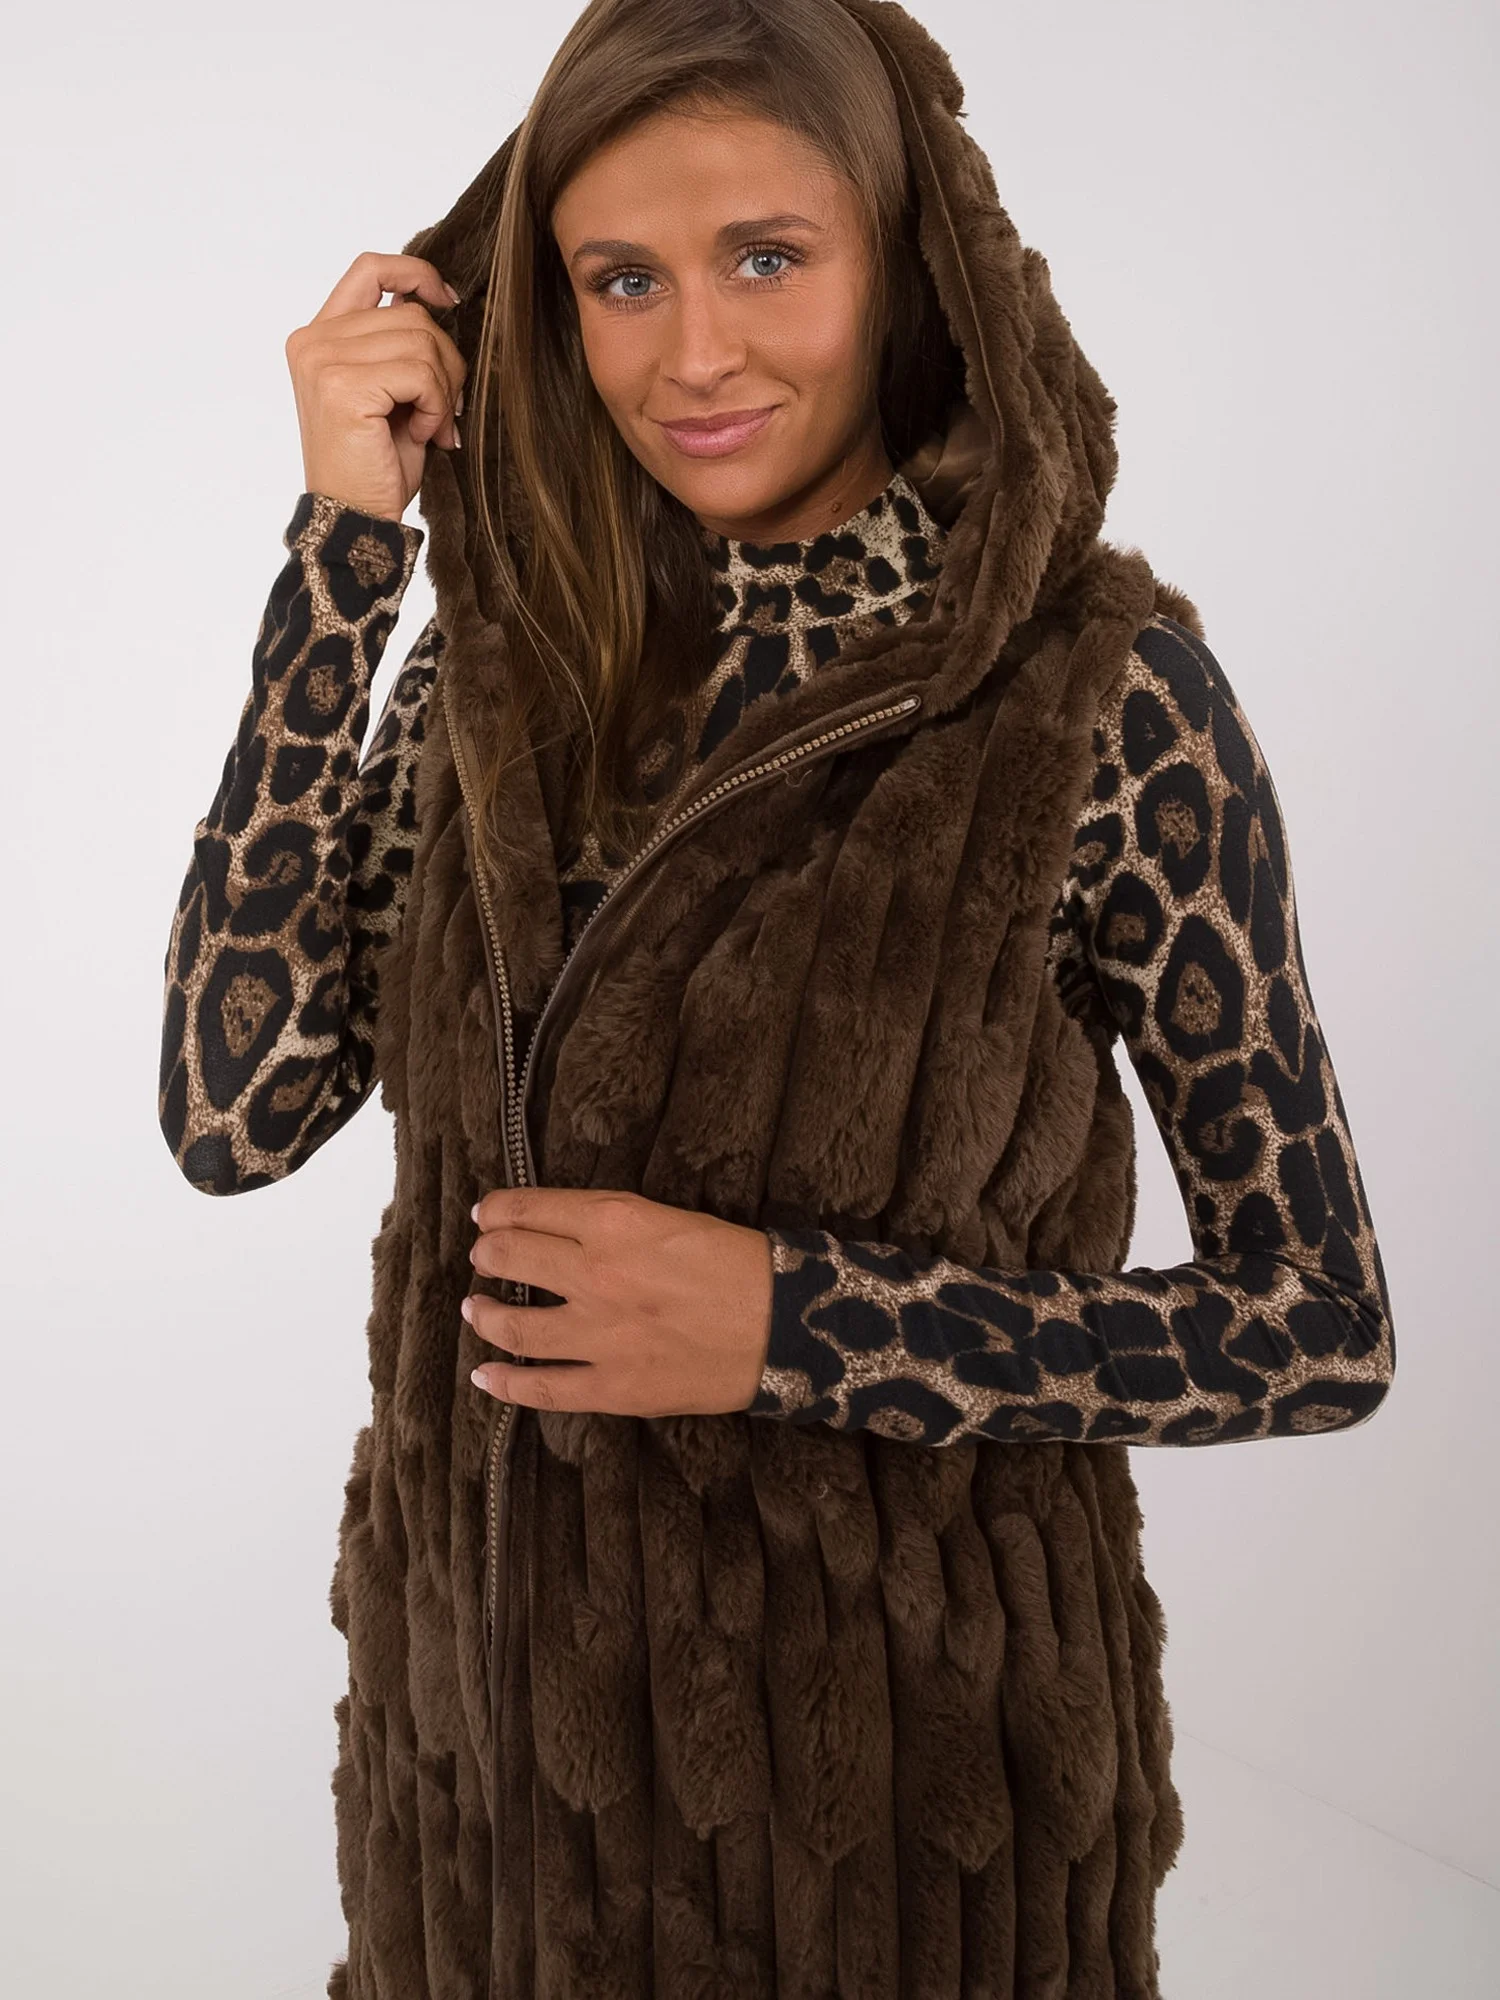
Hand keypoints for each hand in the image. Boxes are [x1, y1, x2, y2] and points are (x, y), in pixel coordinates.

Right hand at [284, 250, 467, 523]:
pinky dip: (437, 405)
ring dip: (443, 388)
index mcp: (319, 335)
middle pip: (409, 313)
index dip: (416, 273)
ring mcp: (324, 360)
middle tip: (446, 408)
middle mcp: (314, 341)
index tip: (447, 299)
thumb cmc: (376, 464)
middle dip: (445, 360)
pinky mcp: (344, 385)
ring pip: (420, 339)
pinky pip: (420, 373)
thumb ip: (400, 344)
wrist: (358, 518)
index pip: (370, 269)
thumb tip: (438, 302)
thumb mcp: (392, 391)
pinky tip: (424, 434)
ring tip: (432, 426)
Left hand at [464, 1187, 773, 1418]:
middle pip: (512, 1257)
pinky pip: (543, 1388)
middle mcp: (596, 1274)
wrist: (786, 1324)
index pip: (530, 1208)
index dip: (499, 1210)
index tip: (488, 1214)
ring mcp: (599, 1335)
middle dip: (488, 1253)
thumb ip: (615, 1223)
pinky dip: (506, 1382)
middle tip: (483, 1255)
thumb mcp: (673, 1217)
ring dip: (485, 1313)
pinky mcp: (613, 1387)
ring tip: (477, 1308)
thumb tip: (566, 1228)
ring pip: (514, 1325)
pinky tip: (486, 1374)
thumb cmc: (740, 1264)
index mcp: (615, 1222)